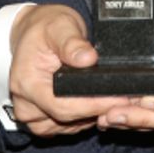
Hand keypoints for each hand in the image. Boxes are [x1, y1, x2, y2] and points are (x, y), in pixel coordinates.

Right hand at [7, 3, 131, 136]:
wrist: (33, 32)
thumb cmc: (45, 28)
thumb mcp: (59, 26)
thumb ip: (72, 43)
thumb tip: (88, 59)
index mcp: (26, 83)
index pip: (61, 106)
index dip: (92, 105)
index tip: (118, 98)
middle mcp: (26, 104)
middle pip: (66, 120)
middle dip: (99, 111)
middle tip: (128, 100)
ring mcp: (32, 114)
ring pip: (68, 126)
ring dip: (92, 116)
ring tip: (116, 99)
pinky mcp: (42, 118)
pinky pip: (66, 126)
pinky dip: (85, 117)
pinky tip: (100, 104)